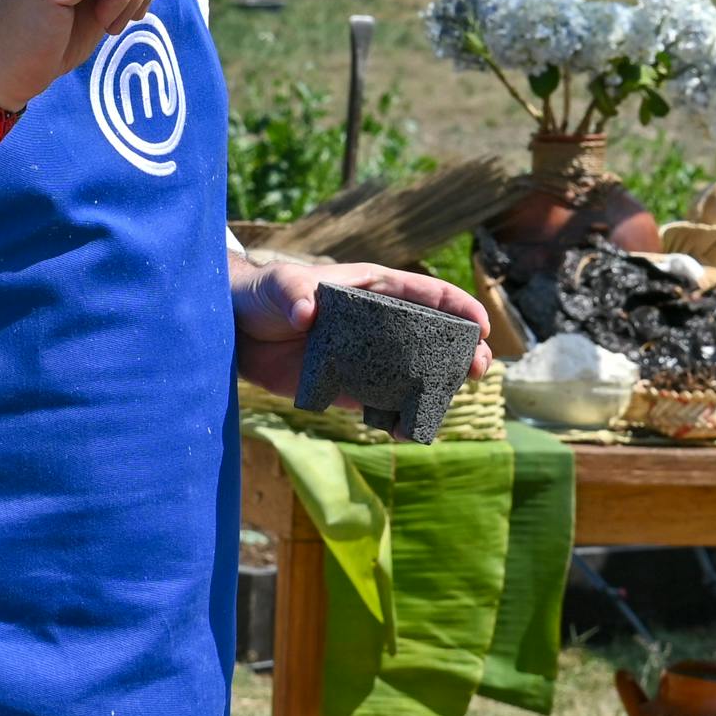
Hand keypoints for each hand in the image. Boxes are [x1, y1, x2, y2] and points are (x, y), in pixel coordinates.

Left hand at [229, 255, 492, 401]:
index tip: (481, 325)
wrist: (234, 331)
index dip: (457, 307)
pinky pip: (383, 403)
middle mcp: (378, 323)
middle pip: (432, 336)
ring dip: (438, 385)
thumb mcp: (278, 286)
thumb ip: (294, 294)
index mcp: (372, 288)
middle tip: (479, 368)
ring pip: (415, 372)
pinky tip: (408, 429)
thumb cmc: (262, 294)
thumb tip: (307, 314)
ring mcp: (367, 356)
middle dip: (461, 350)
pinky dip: (399, 415)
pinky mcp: (349, 386)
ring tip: (451, 399)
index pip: (425, 294)